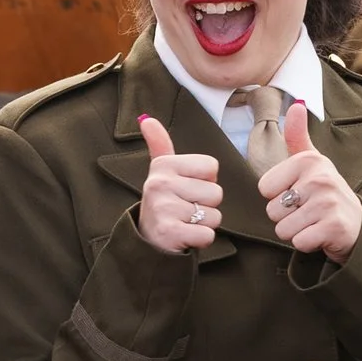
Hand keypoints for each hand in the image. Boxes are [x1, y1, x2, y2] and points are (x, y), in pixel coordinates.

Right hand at [135, 116, 223, 253]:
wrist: (146, 241)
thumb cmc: (163, 202)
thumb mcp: (160, 172)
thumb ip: (159, 144)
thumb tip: (147, 119)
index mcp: (163, 165)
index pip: (211, 167)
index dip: (205, 181)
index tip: (186, 188)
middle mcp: (160, 183)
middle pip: (216, 192)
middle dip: (206, 205)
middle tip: (185, 209)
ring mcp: (163, 208)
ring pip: (214, 215)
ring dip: (204, 224)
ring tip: (184, 222)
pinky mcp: (169, 232)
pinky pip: (207, 234)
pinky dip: (200, 240)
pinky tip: (184, 236)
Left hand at [258, 101, 361, 262]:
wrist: (357, 225)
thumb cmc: (326, 193)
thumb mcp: (312, 162)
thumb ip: (297, 136)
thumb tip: (295, 103)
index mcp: (309, 160)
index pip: (264, 188)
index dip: (278, 196)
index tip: (299, 194)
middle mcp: (320, 178)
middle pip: (272, 210)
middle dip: (286, 217)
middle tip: (307, 212)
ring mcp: (328, 203)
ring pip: (283, 229)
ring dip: (296, 231)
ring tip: (313, 222)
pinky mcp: (334, 227)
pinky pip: (298, 242)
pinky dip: (307, 243)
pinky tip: (321, 234)